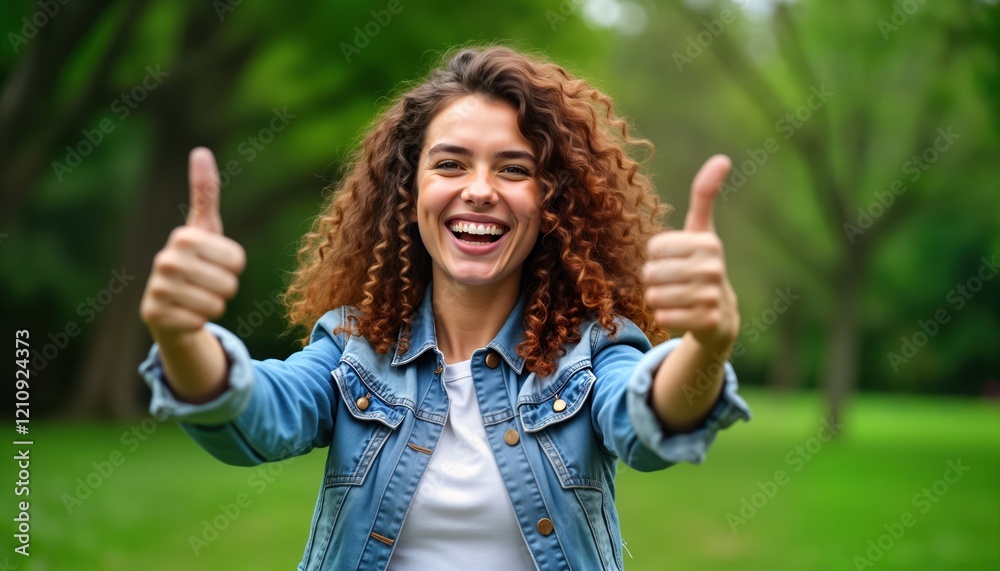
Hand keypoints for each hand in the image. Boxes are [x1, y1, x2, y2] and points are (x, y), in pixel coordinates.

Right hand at [140, 148, 245, 342]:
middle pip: (229, 283)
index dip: (234, 267)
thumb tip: (200, 151)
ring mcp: (158, 289)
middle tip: (206, 283)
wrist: (168, 302)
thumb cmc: (195, 261)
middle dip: (225, 288)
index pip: (237, 260)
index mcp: (184, 237)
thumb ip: (205, 192)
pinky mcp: (155, 315)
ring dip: (213, 305)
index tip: (215, 263)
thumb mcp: (205, 227)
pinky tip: (183, 313)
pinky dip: (197, 321)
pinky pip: (200, 322)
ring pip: (216, 304)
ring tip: (195, 297)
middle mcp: (166, 261)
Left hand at [643, 154, 738, 351]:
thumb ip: (705, 195)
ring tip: (677, 298)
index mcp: (708, 243)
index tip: (674, 260)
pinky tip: (681, 314)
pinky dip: (664, 317)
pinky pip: (663, 317)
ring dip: (657, 299)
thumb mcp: (702, 230)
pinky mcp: (707, 322)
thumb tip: (722, 158)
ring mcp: (712, 296)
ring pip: (654, 296)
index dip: (655, 257)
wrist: (720, 315)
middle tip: (673, 282)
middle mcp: (713, 268)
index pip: (653, 248)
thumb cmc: (702, 265)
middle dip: (653, 280)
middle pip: (651, 273)